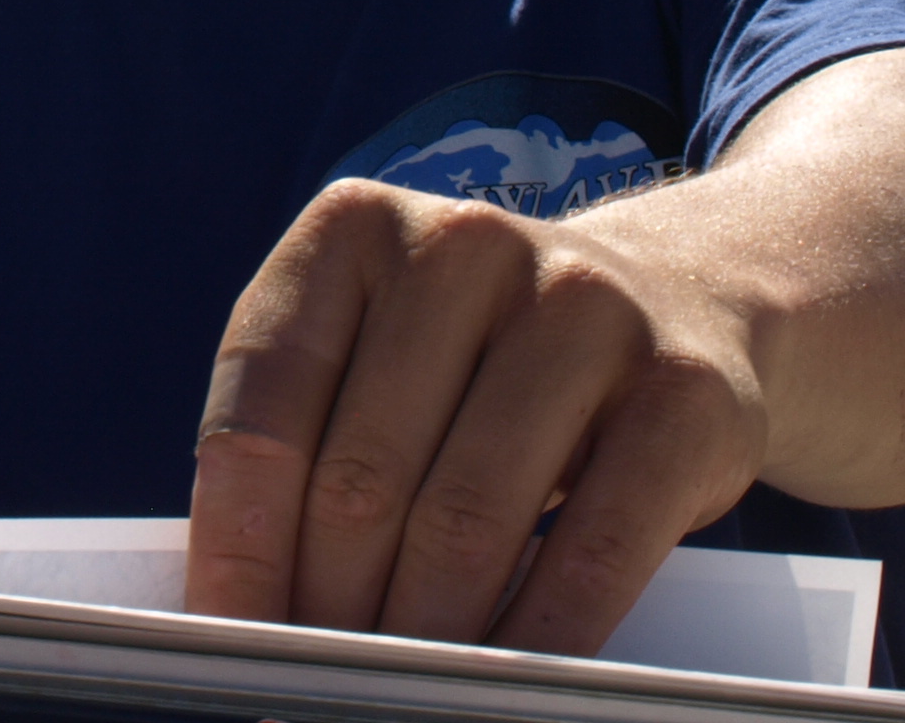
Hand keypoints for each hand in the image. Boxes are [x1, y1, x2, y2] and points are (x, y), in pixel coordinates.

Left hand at [181, 178, 766, 656]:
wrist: (681, 306)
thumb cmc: (481, 363)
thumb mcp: (379, 358)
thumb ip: (305, 446)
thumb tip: (238, 599)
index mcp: (356, 228)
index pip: (265, 393)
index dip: (236, 528)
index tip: (223, 630)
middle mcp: (464, 246)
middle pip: (361, 470)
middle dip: (325, 602)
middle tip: (311, 681)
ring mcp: (582, 309)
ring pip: (466, 516)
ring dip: (420, 634)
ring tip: (393, 693)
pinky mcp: (681, 392)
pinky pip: (591, 549)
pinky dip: (536, 637)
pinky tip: (500, 684)